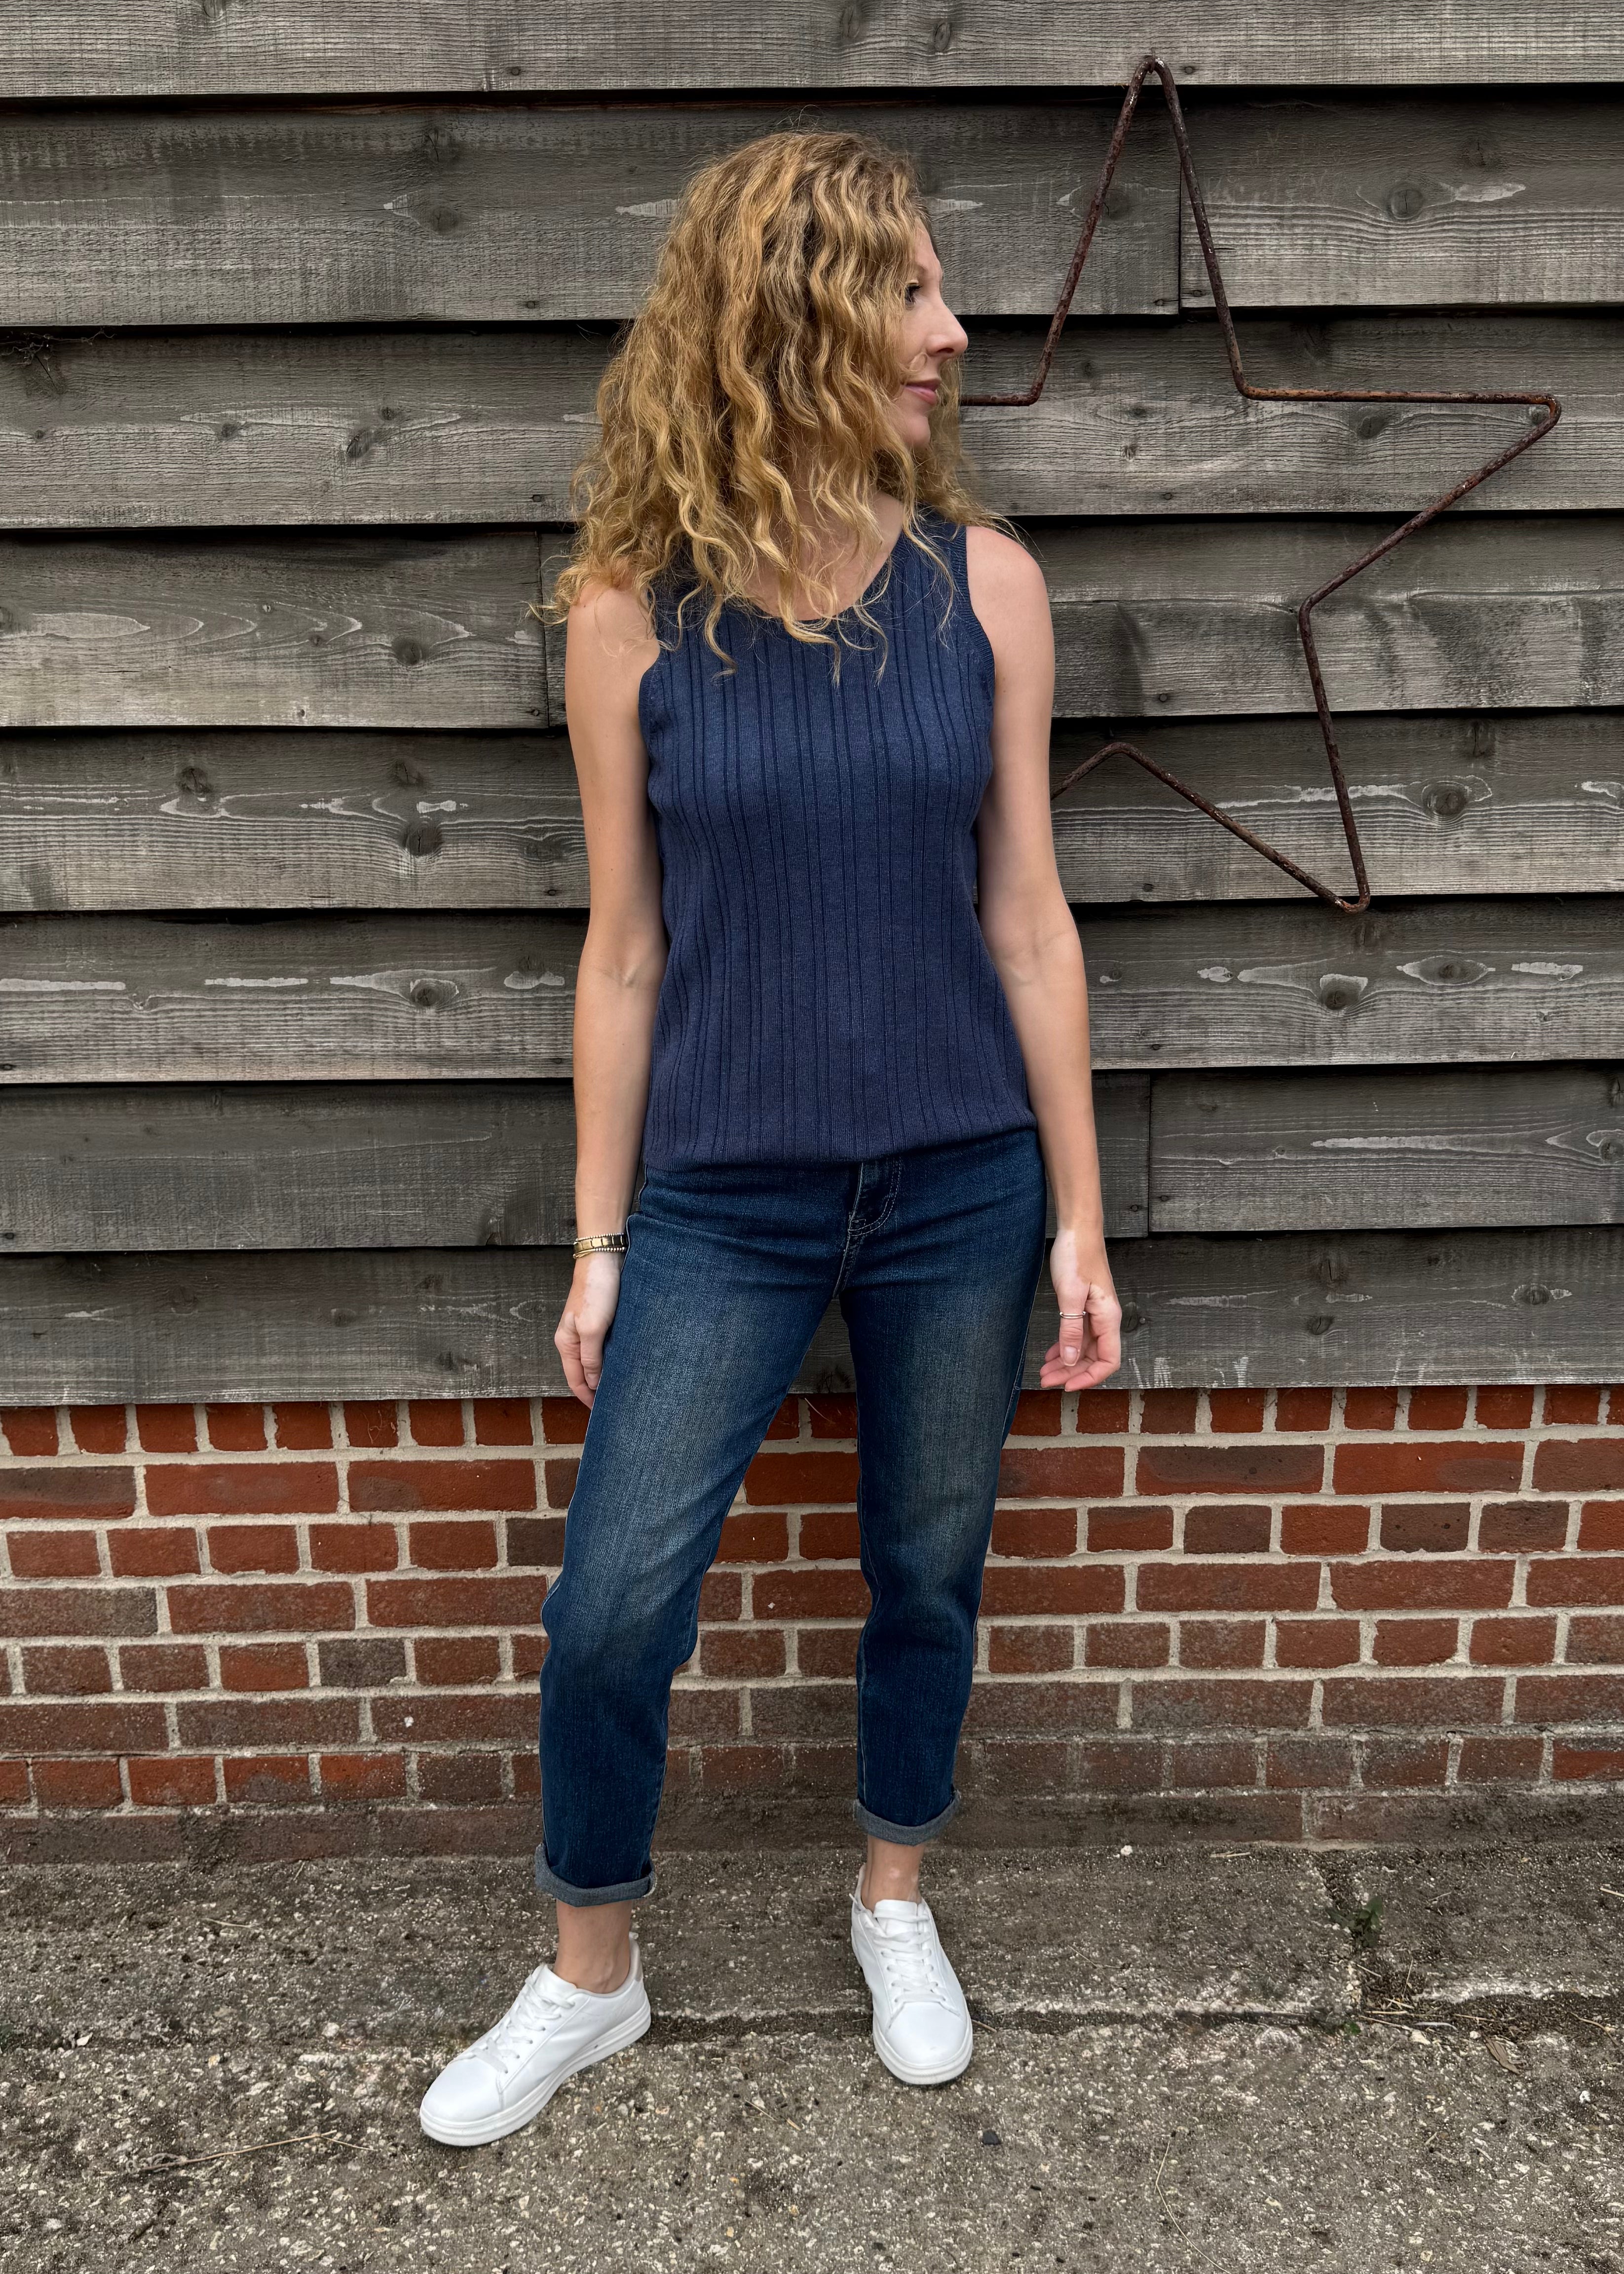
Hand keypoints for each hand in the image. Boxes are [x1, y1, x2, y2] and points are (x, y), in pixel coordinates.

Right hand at [554, 1253, 623, 1407]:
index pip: (575, 1380)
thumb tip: (592, 1383)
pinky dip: (611, 1358)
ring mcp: (586, 1328)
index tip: (602, 1412)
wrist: (604, 1257)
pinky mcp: (600, 1318)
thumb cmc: (596, 1290)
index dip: (587, 1398)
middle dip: (595, 1389)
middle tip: (614, 1403)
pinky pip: (603, 1346)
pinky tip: (623, 1362)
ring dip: (604, 1374)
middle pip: (582, 1372)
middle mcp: (574, 1338)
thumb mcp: (592, 1328)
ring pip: (594, 1359)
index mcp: (566, 1342)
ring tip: (621, 1387)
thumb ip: (591, 1358)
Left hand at [1040, 1225, 1121, 1390]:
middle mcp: (1105, 1320)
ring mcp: (1095, 1314)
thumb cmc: (1077, 1257)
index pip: (1107, 1361)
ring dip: (1065, 1363)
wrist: (1077, 1231)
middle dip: (1071, 1373)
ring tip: (1044, 1372)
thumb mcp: (1070, 1295)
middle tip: (1046, 1381)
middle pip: (1092, 1358)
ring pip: (1083, 1349)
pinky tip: (1052, 1354)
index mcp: (1108, 1318)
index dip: (1089, 1377)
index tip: (1067, 1386)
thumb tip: (1071, 1360)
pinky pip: (1077, 1335)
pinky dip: (1065, 1347)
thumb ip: (1071, 1328)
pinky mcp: (1084, 1307)